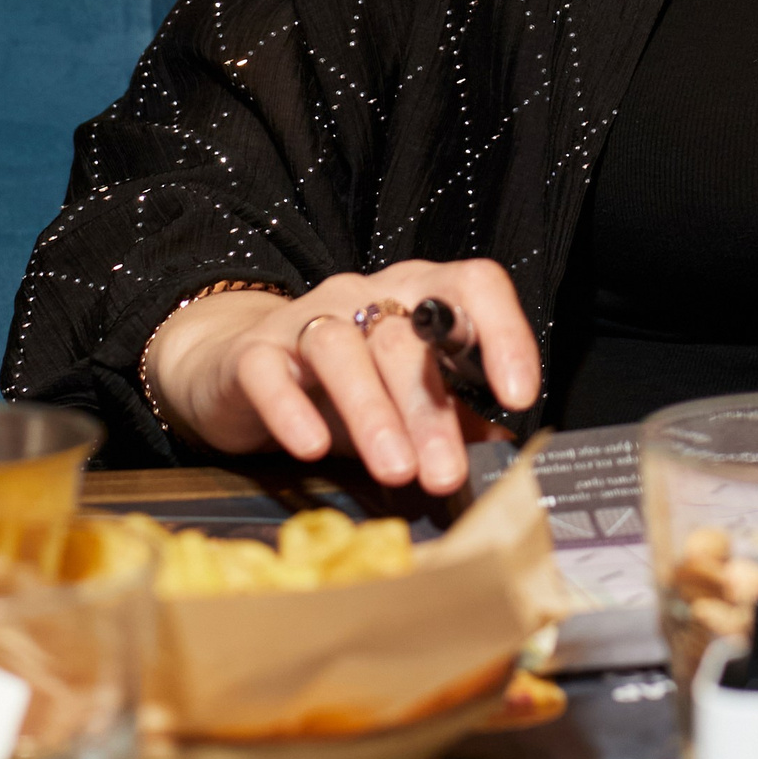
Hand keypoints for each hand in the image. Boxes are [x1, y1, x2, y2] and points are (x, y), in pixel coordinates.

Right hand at [146, 261, 542, 497]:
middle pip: (406, 339)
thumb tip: (506, 449)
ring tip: (395, 470)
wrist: (238, 366)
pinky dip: (292, 408)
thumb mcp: (405, 396)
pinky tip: (313, 446)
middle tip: (444, 472)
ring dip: (373, 412)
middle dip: (430, 410)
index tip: (519, 393)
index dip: (503, 332)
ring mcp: (307, 318)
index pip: (472, 286)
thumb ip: (457, 415)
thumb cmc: (340, 384)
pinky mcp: (253, 352)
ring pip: (342, 349)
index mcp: (418, 294)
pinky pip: (270, 372)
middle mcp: (365, 295)